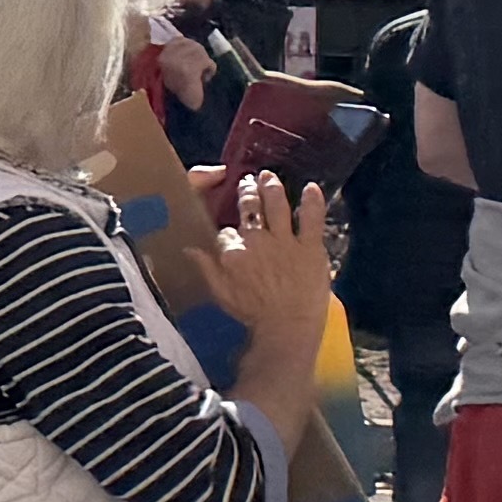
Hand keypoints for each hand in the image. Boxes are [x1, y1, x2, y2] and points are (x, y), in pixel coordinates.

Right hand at [213, 170, 335, 360]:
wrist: (287, 326)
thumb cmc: (252, 313)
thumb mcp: (220, 293)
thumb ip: (206, 268)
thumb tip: (188, 249)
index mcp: (233, 252)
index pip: (225, 231)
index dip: (227, 231)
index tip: (231, 234)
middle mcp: (256, 240)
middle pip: (249, 208)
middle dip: (247, 191)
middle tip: (247, 180)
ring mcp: (285, 241)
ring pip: (277, 206)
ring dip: (272, 187)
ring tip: (269, 175)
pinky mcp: (310, 247)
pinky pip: (311, 219)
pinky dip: (312, 202)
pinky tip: (311, 187)